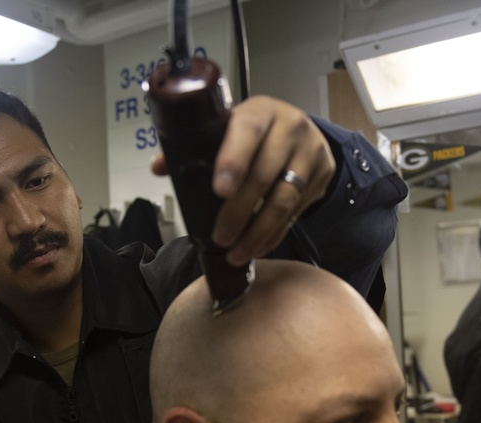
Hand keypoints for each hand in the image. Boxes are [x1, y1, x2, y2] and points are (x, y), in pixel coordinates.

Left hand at [152, 95, 334, 264]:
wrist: (303, 131)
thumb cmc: (254, 132)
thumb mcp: (230, 127)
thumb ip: (195, 144)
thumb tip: (159, 167)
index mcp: (261, 111)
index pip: (247, 132)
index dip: (233, 161)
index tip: (219, 191)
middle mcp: (291, 128)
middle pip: (264, 174)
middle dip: (239, 211)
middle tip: (220, 236)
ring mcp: (310, 154)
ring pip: (284, 200)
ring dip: (257, 232)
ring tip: (236, 253)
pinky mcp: (321, 178)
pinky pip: (295, 213)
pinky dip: (273, 235)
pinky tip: (256, 248)